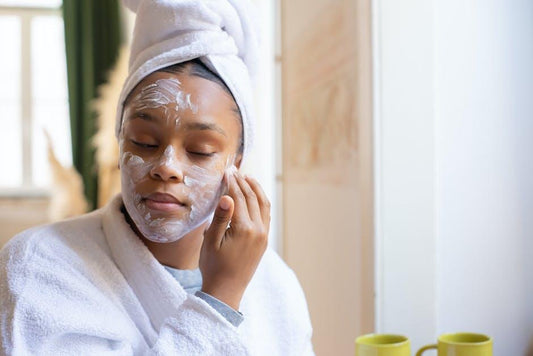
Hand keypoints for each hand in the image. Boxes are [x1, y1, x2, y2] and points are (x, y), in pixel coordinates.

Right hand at [199, 170, 269, 310]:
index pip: (239, 198)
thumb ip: (220, 217)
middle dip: (243, 182)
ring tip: (247, 177)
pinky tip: (255, 196)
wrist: (226, 290)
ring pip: (263, 204)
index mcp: (244, 229)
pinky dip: (261, 201)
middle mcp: (258, 230)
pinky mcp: (264, 240)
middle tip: (235, 170)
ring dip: (255, 189)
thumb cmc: (214, 266)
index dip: (232, 183)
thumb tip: (227, 196)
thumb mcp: (211, 241)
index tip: (227, 171)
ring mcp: (264, 235)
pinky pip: (266, 214)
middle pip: (252, 198)